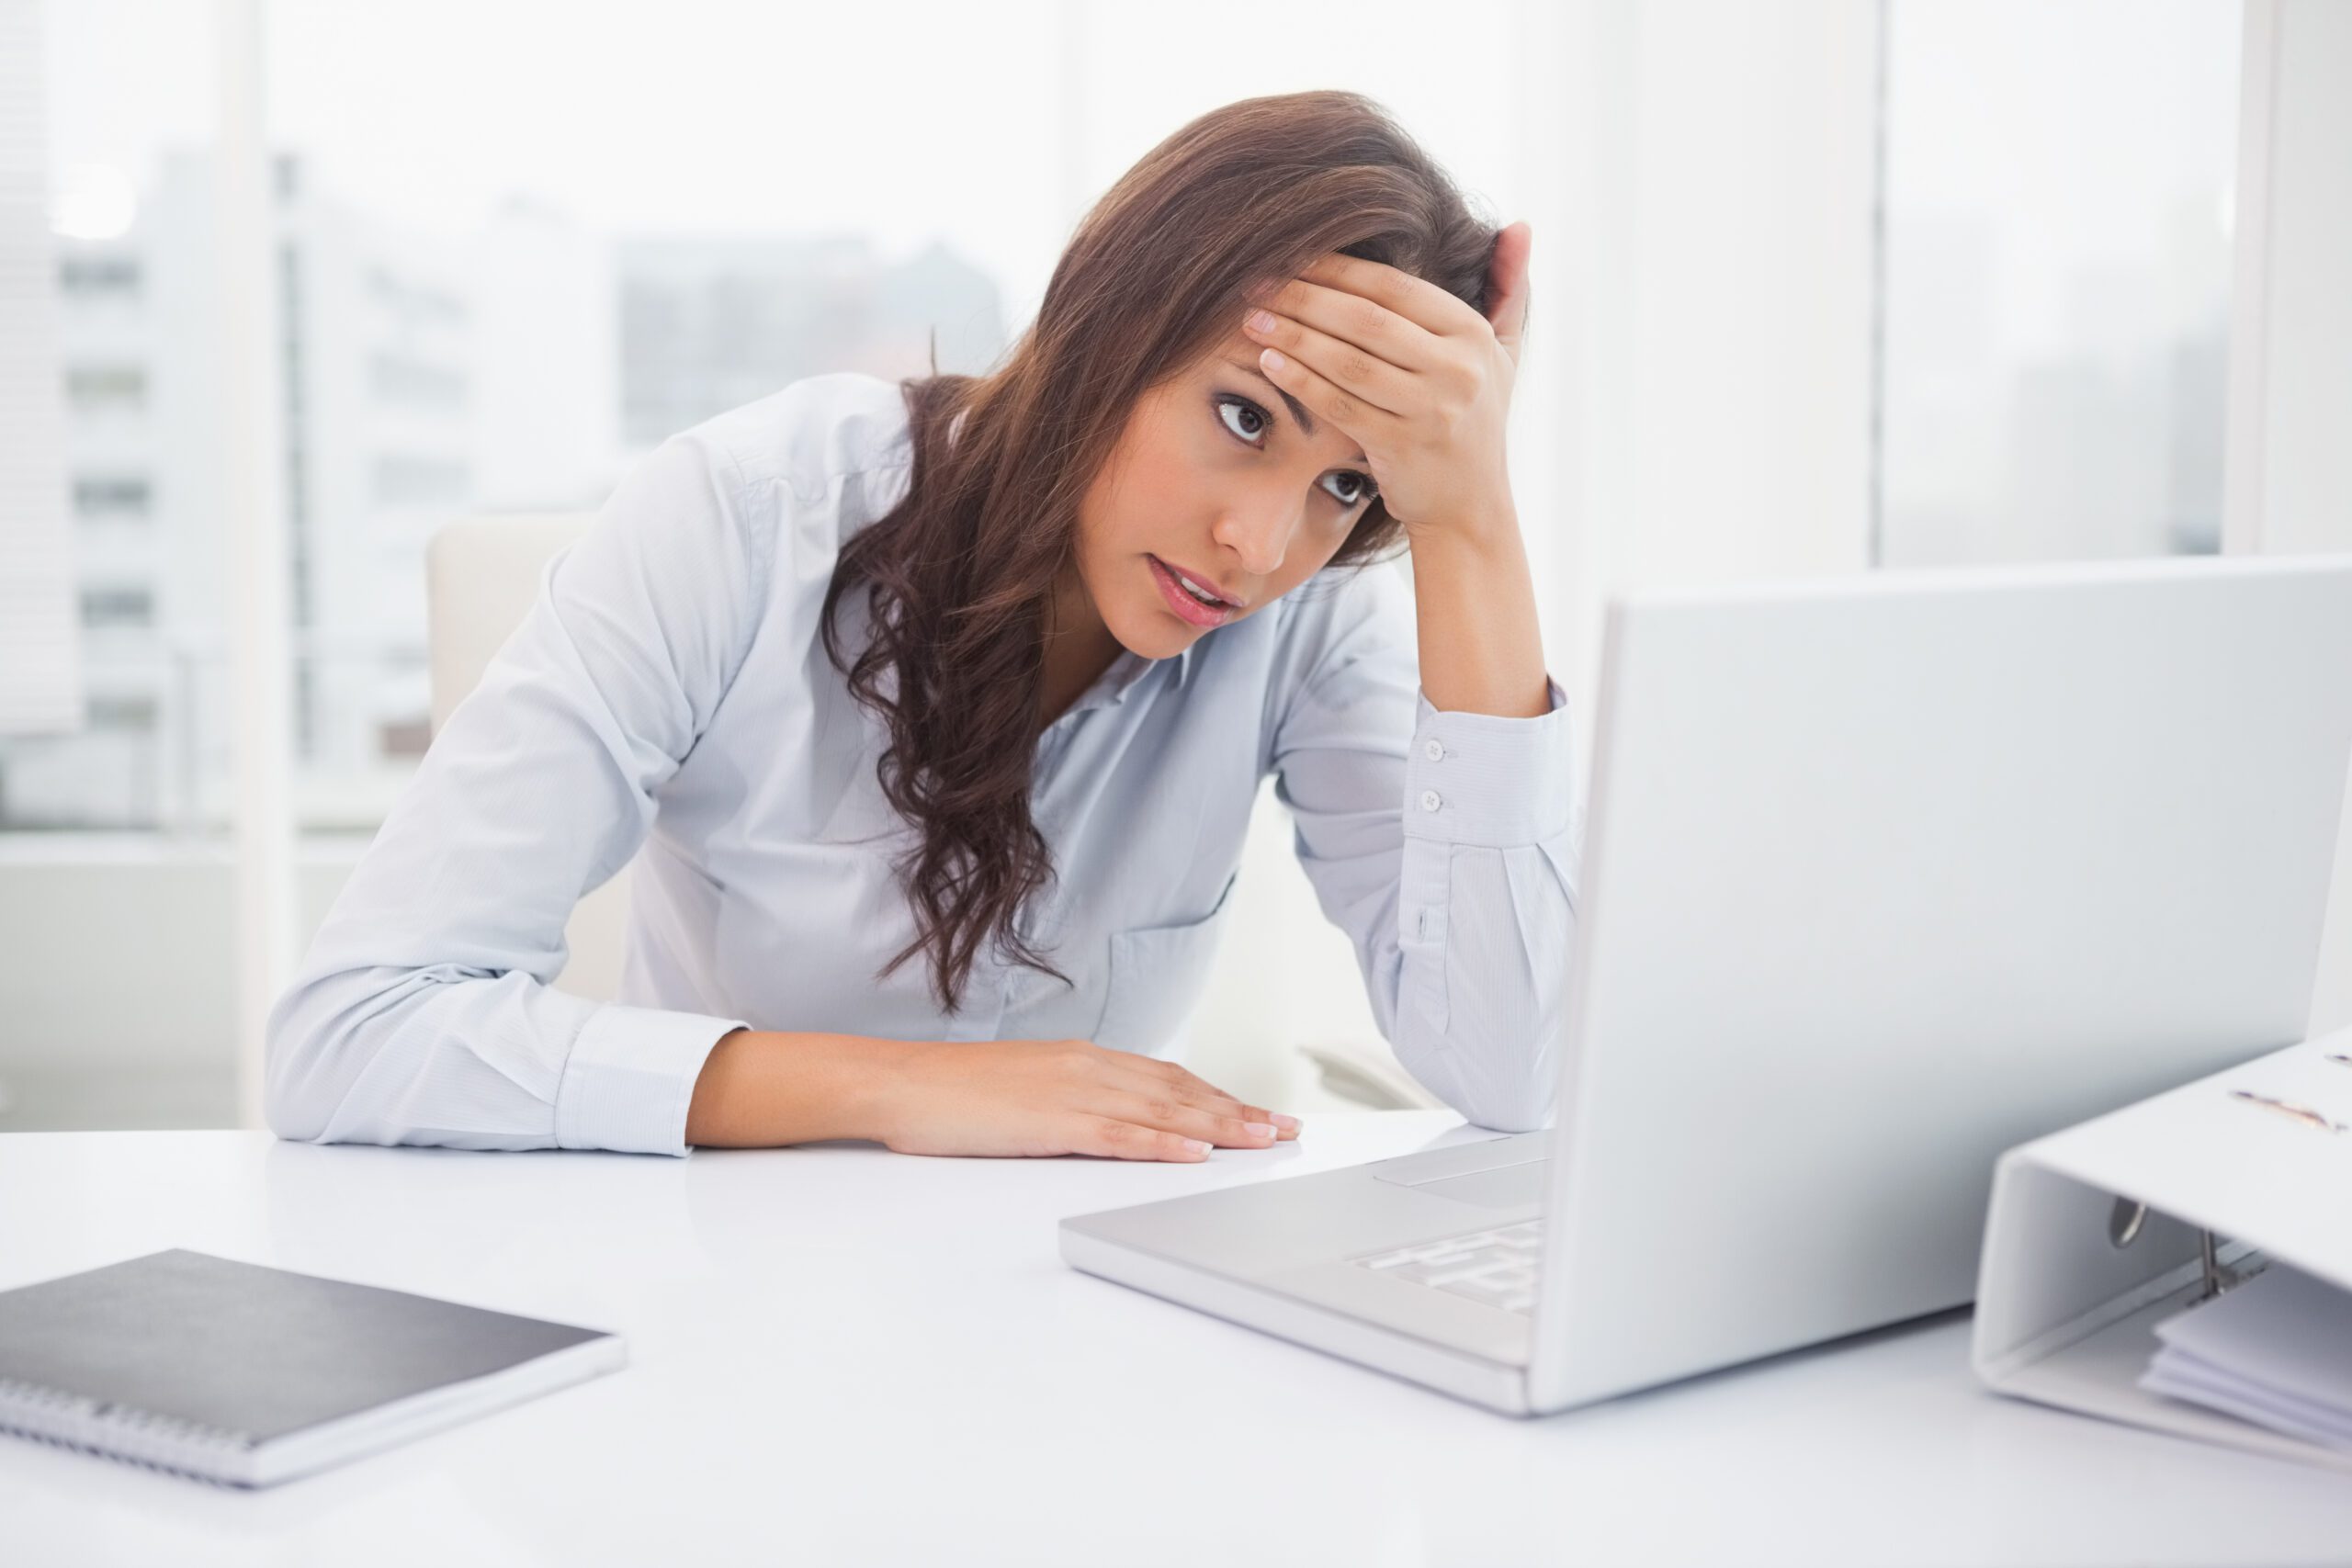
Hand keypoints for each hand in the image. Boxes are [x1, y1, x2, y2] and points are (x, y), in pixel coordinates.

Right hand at [873, 1037, 1301, 1160]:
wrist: (902, 1083)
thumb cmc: (954, 1092)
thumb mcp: (1027, 1088)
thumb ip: (1073, 1098)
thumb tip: (1111, 1119)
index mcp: (1083, 1060)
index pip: (1168, 1077)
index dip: (1218, 1096)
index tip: (1256, 1111)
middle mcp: (1089, 1067)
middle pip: (1180, 1091)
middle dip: (1238, 1111)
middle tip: (1286, 1128)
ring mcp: (1073, 1093)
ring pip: (1163, 1109)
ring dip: (1220, 1126)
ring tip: (1264, 1139)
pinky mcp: (1053, 1122)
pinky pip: (1120, 1135)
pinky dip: (1163, 1143)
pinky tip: (1195, 1153)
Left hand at [1240, 220, 1531, 544]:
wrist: (1471, 506)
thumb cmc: (1477, 419)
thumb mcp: (1504, 352)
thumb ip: (1509, 287)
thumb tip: (1520, 224)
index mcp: (1472, 333)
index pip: (1393, 287)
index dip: (1337, 268)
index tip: (1291, 254)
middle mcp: (1457, 368)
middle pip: (1364, 319)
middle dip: (1304, 296)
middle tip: (1256, 282)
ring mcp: (1430, 409)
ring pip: (1348, 361)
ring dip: (1294, 335)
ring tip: (1252, 317)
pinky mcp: (1400, 446)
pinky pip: (1339, 404)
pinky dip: (1301, 380)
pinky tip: (1269, 361)